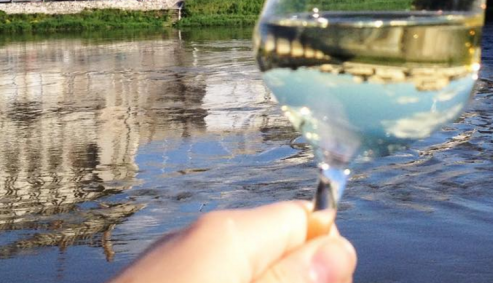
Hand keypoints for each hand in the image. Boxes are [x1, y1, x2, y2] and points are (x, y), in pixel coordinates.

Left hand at [108, 201, 356, 282]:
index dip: (323, 255)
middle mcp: (199, 234)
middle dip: (291, 277)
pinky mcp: (153, 278)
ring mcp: (171, 257)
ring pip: (241, 264)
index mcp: (227, 231)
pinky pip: (206, 273)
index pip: (303, 216)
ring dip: (259, 282)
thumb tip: (339, 248)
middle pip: (274, 243)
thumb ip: (294, 280)